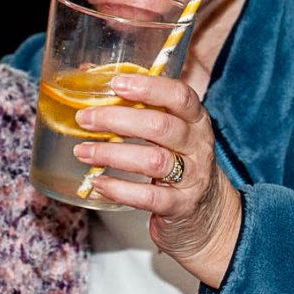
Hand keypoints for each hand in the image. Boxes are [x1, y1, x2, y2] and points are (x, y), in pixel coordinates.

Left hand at [72, 72, 242, 288]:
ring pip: (154, 160)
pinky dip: (119, 189)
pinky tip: (98, 183)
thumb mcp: (172, 136)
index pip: (179, 95)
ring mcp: (192, 177)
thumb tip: (90, 77)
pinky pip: (148, 197)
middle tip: (85, 119)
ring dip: (112, 153)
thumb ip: (141, 110)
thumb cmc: (180, 165)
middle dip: (118, 120)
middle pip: (161, 126)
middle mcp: (198, 146)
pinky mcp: (181, 206)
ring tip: (83, 151)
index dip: (148, 87)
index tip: (116, 83)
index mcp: (196, 121)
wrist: (210, 216)